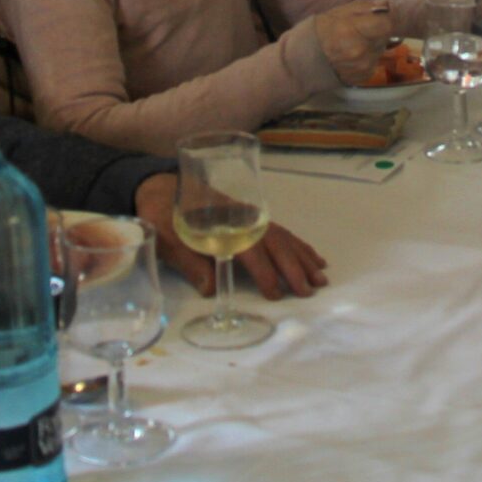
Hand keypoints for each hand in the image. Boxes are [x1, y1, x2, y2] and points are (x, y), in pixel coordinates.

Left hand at [133, 173, 329, 299]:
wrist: (161, 188)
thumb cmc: (163, 216)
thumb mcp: (167, 241)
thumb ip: (190, 264)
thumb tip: (211, 288)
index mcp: (222, 224)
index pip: (249, 249)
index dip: (263, 272)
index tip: (275, 293)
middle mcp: (241, 218)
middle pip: (274, 242)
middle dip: (293, 267)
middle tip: (309, 290)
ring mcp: (249, 218)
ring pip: (283, 237)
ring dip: (302, 257)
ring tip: (320, 277)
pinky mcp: (252, 219)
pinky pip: (281, 232)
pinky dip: (299, 245)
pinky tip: (312, 257)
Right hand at [315, 0, 396, 85]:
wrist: (301, 62)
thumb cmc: (318, 32)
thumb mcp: (338, 13)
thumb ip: (364, 8)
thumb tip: (387, 3)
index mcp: (350, 30)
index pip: (386, 24)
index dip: (385, 18)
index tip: (378, 16)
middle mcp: (358, 51)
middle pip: (385, 36)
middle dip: (377, 31)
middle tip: (361, 30)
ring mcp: (361, 67)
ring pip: (380, 49)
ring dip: (373, 45)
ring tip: (354, 43)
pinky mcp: (363, 78)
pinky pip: (374, 62)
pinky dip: (368, 58)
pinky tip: (352, 56)